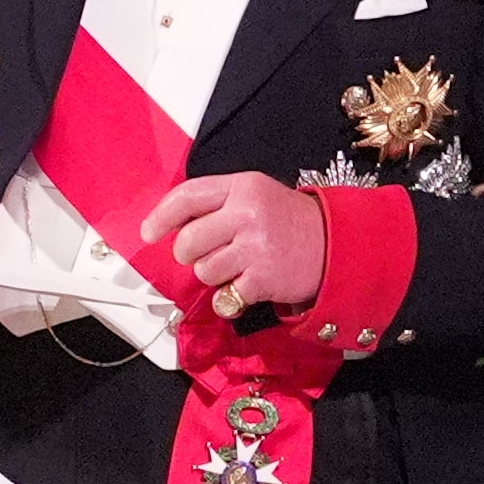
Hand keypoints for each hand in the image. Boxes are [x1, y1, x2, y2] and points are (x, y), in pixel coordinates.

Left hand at [155, 172, 325, 316]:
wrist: (335, 246)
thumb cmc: (288, 221)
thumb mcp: (256, 195)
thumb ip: (218, 204)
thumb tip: (171, 226)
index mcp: (243, 186)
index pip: (188, 196)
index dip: (161, 216)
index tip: (148, 233)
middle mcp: (247, 213)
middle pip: (188, 241)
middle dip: (189, 254)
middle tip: (206, 255)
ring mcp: (255, 246)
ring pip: (203, 270)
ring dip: (214, 275)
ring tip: (237, 266)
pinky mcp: (262, 278)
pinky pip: (224, 295)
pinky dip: (231, 296)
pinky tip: (249, 283)